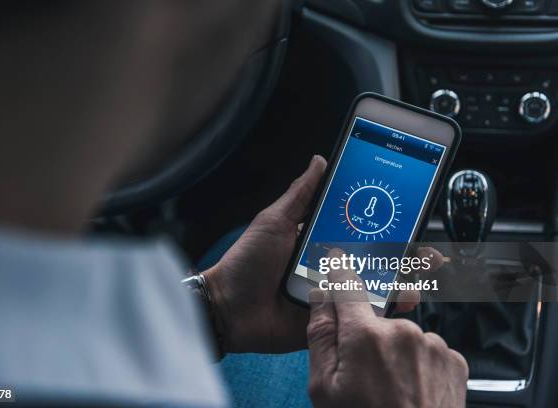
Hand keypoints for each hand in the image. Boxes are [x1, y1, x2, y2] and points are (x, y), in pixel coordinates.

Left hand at [202, 155, 442, 353]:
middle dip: (402, 256)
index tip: (408, 217)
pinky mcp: (329, 321)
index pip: (358, 232)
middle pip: (372, 261)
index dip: (384, 226)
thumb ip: (301, 194)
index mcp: (319, 243)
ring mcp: (330, 296)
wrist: (227, 308)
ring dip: (399, 282)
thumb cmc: (246, 262)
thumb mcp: (275, 221)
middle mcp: (329, 268)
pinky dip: (381, 311)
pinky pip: (358, 318)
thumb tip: (321, 159)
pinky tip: (400, 302)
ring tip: (420, 276)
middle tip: (427, 253)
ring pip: (372, 289)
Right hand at [307, 265, 467, 407]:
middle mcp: (403, 332)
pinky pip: (427, 349)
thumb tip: (319, 299)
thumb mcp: (323, 389)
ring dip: (394, 353)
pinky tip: (411, 390)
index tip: (335, 259)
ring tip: (391, 389)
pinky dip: (418, 364)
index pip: (346, 285)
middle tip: (364, 375)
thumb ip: (319, 337)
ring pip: (402, 335)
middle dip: (366, 337)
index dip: (338, 270)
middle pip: (374, 318)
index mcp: (366, 336)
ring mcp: (433, 345)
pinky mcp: (454, 359)